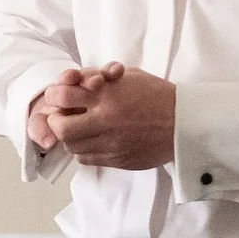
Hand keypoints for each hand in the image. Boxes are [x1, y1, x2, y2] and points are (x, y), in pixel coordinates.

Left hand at [47, 62, 174, 170]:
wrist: (183, 122)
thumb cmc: (157, 94)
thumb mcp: (128, 76)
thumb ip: (100, 78)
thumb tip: (76, 83)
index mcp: (107, 96)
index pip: (63, 97)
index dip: (55, 96)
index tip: (59, 96)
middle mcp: (105, 121)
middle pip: (61, 128)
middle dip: (57, 121)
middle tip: (62, 116)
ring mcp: (110, 144)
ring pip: (72, 147)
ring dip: (70, 137)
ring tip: (80, 128)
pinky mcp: (116, 161)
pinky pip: (87, 159)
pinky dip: (84, 150)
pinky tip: (94, 141)